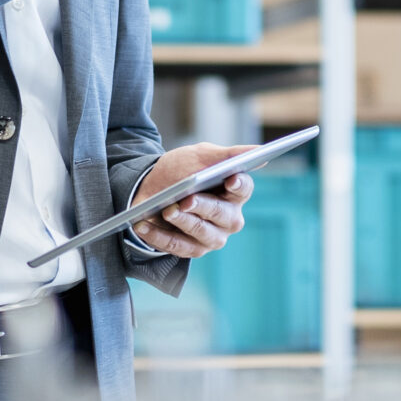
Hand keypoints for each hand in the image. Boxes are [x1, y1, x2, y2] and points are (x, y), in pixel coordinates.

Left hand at [128, 142, 254, 258]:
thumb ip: (227, 155)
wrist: (152, 189)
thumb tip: (257, 150)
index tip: (230, 178)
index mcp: (235, 192)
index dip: (239, 184)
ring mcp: (212, 237)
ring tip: (165, 211)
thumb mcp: (200, 156)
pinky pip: (177, 247)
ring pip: (201, 233)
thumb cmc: (181, 171)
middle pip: (223, 215)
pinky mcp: (192, 249)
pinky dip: (159, 236)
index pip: (244, 189)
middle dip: (204, 207)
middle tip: (186, 200)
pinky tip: (144, 225)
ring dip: (182, 222)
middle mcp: (229, 218)